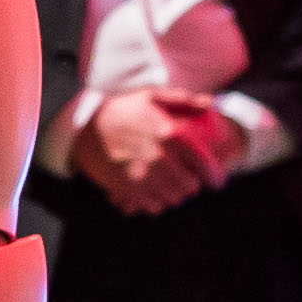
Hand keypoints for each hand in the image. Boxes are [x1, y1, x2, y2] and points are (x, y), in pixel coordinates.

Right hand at [70, 87, 232, 214]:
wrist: (86, 127)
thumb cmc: (122, 109)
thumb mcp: (151, 95)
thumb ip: (183, 100)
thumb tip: (210, 104)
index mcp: (169, 134)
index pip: (203, 165)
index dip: (213, 176)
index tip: (215, 180)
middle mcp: (158, 157)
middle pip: (188, 187)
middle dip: (191, 186)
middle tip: (188, 181)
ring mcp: (142, 175)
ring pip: (172, 199)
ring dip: (174, 195)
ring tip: (170, 186)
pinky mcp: (127, 188)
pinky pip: (153, 205)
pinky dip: (157, 202)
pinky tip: (154, 191)